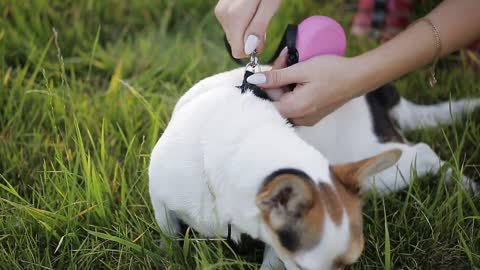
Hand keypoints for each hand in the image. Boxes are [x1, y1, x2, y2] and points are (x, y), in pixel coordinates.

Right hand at [214, 0, 281, 57]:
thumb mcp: (270, 4)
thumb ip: (259, 26)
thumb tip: (248, 49)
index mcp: (234, 16)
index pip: (238, 50)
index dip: (252, 49)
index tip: (263, 39)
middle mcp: (223, 14)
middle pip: (236, 43)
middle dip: (251, 39)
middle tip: (263, 21)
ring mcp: (220, 10)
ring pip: (234, 35)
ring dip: (248, 30)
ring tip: (258, 12)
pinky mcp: (221, 8)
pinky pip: (232, 25)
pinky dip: (243, 23)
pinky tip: (251, 10)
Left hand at [246, 54, 362, 125]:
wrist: (359, 78)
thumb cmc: (333, 72)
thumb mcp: (302, 69)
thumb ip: (276, 76)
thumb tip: (254, 80)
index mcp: (294, 109)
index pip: (265, 101)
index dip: (265, 83)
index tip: (273, 68)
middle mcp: (299, 119)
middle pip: (275, 100)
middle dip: (277, 79)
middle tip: (287, 58)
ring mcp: (306, 119)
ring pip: (285, 100)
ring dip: (286, 82)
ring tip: (295, 63)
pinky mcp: (312, 115)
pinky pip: (295, 103)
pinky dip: (294, 89)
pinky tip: (301, 76)